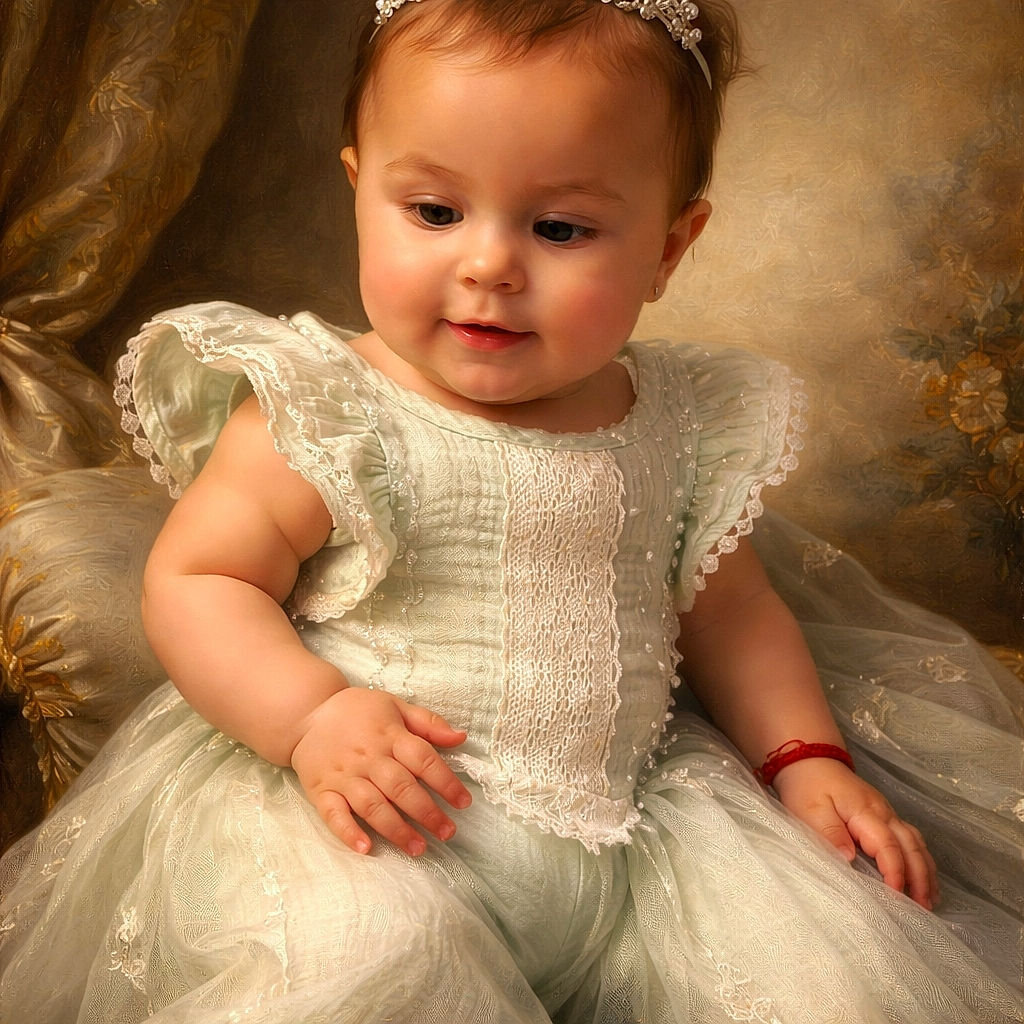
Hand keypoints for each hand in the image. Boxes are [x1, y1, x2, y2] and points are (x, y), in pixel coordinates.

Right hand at [290, 687, 471, 856]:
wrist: (306, 712)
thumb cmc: (357, 711)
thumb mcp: (395, 706)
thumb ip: (428, 723)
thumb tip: (461, 738)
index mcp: (389, 735)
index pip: (423, 760)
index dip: (446, 782)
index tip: (464, 803)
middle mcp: (368, 757)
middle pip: (401, 787)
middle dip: (427, 812)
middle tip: (447, 833)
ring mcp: (344, 776)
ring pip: (372, 806)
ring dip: (396, 829)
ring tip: (418, 848)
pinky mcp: (322, 791)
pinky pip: (334, 814)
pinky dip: (348, 832)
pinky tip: (365, 849)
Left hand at [772, 758, 938, 909]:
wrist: (810, 759)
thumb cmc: (807, 787)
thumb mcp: (810, 810)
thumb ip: (830, 833)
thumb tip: (849, 859)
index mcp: (865, 812)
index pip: (888, 845)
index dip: (895, 872)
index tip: (896, 897)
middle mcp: (884, 812)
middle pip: (911, 846)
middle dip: (920, 878)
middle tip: (924, 908)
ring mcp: (887, 812)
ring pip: (916, 842)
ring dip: (926, 870)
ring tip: (930, 900)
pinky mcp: (885, 815)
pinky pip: (911, 838)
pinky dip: (921, 859)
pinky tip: (924, 876)